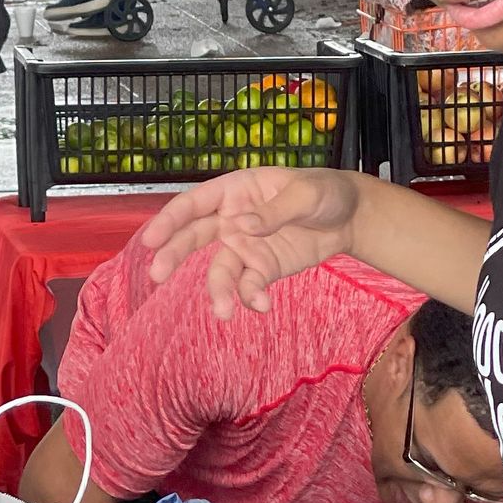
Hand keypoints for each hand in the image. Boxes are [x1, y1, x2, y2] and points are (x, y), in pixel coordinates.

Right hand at [141, 165, 360, 316]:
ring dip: (218, 290)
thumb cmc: (325, 192)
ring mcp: (245, 246)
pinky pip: (249, 285)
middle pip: (193, 237)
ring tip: (223, 312)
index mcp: (236, 191)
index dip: (170, 219)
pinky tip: (261, 304)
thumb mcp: (306, 194)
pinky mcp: (263, 268)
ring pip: (220, 270)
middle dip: (172, 255)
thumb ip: (275, 211)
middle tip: (156, 275)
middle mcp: (232, 219)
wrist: (351, 218)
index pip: (194, 203)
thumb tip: (244, 226)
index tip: (151, 239)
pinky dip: (251, 296)